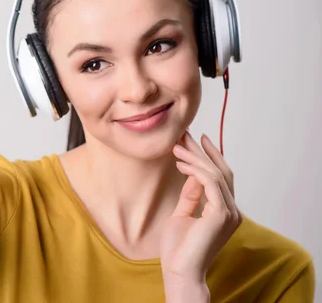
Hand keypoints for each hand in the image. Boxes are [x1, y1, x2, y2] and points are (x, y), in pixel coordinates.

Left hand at [160, 131, 241, 296]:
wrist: (180, 271)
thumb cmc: (178, 249)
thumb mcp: (182, 214)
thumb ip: (191, 195)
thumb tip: (192, 173)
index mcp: (225, 211)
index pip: (220, 177)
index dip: (209, 157)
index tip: (194, 141)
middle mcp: (232, 210)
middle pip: (220, 171)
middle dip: (201, 151)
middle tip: (184, 135)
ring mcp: (229, 212)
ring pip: (215, 174)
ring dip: (194, 157)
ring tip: (175, 148)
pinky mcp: (221, 214)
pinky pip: (210, 182)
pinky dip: (195, 169)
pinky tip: (180, 164)